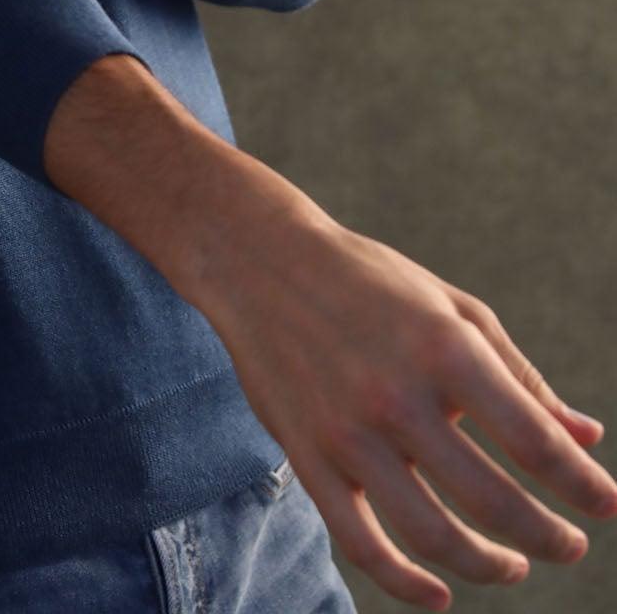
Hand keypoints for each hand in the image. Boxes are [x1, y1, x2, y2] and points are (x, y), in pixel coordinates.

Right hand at [189, 181, 616, 609]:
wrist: (260, 261)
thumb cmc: (370, 280)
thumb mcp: (452, 310)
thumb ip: (520, 376)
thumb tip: (586, 438)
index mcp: (445, 349)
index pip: (535, 442)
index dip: (583, 486)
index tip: (607, 505)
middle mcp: (399, 395)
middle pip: (495, 502)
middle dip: (548, 537)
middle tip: (570, 544)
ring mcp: (349, 433)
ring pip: (434, 536)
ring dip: (488, 566)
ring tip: (512, 564)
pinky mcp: (310, 458)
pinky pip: (362, 544)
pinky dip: (406, 585)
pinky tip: (439, 595)